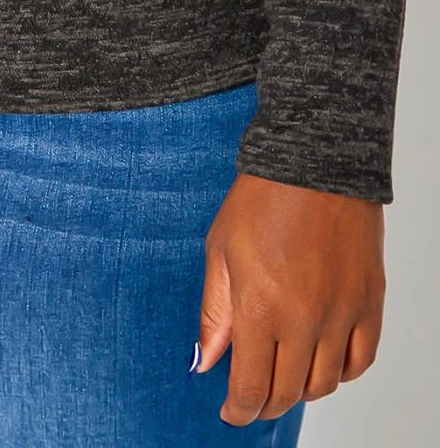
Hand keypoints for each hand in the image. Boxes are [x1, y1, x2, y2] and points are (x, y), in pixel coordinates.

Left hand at [194, 171, 384, 425]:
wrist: (314, 163)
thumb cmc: (260, 199)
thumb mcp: (220, 250)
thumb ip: (215, 312)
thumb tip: (206, 361)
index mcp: (259, 308)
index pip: (250, 387)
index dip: (238, 410)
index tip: (231, 412)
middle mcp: (303, 320)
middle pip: (286, 392)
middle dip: (265, 401)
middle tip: (253, 394)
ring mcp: (341, 314)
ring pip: (324, 384)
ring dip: (301, 388)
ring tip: (284, 371)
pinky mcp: (369, 302)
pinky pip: (359, 360)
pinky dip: (340, 370)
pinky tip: (321, 357)